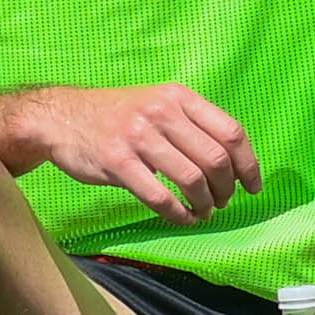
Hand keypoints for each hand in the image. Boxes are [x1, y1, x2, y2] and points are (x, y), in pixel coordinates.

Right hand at [3, 82, 259, 225]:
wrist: (61, 118)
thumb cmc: (117, 116)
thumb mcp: (157, 104)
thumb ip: (191, 125)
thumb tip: (233, 163)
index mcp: (178, 96)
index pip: (231, 131)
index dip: (249, 165)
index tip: (253, 187)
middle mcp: (162, 111)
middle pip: (216, 159)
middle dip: (226, 190)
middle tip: (221, 203)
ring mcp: (139, 136)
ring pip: (191, 180)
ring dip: (204, 205)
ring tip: (201, 212)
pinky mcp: (118, 161)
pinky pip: (160, 197)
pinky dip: (178, 215)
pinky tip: (180, 218)